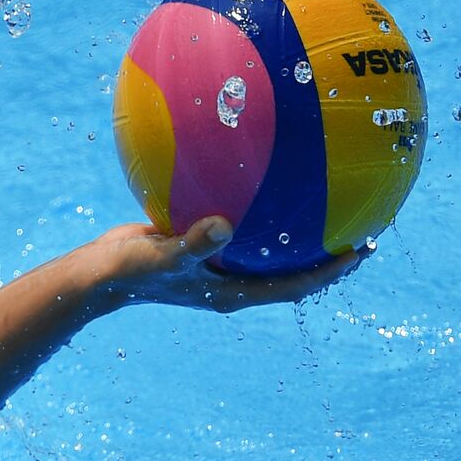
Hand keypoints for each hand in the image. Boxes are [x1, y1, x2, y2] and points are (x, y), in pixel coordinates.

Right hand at [93, 215, 369, 312]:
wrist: (98, 273)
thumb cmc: (129, 272)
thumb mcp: (162, 257)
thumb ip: (195, 244)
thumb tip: (224, 225)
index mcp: (232, 292)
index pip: (294, 287)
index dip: (331, 272)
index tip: (363, 249)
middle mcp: (231, 279)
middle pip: (291, 268)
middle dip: (327, 249)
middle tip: (363, 220)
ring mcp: (216, 262)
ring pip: (266, 246)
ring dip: (295, 227)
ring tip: (324, 192)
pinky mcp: (200, 242)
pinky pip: (238, 223)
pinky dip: (254, 204)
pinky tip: (262, 168)